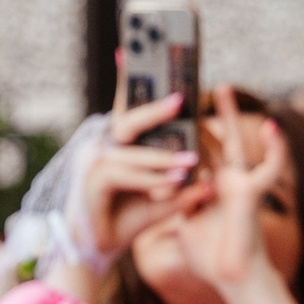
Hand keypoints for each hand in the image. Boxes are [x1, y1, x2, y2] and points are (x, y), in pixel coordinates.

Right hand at [82, 88, 198, 255]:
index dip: (131, 81)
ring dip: (161, 158)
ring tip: (190, 162)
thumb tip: (211, 181)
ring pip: (131, 151)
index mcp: (116, 144)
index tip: (138, 52)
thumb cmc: (126, 222)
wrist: (96, 251)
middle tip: (181, 100)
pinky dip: (148, 179)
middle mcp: (103, 147)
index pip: (128, 110)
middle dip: (154, 110)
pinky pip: (123, 174)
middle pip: (128, 122)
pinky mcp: (92, 181)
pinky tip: (170, 183)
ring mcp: (93, 161)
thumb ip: (182, 189)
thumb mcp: (161, 201)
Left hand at [171, 85, 303, 303]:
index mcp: (205, 187)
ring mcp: (238, 184)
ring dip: (230, 115)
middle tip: (187, 84)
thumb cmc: (211, 259)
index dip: (181, 133)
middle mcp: (222, 181)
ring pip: (234, 142)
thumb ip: (177, 206)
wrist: (232, 279)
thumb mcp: (186, 226)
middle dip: (200, 113)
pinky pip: (269, 169)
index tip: (167, 111)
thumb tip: (159, 193)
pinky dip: (275, 151)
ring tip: (222, 86)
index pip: (190, 153)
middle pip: (210, 139)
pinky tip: (273, 128)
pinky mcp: (251, 193)